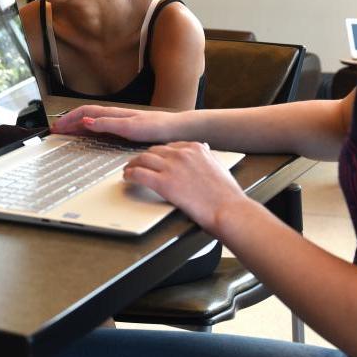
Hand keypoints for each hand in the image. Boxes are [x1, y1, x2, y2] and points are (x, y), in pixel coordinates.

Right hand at [52, 104, 182, 143]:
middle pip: (85, 115)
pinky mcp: (124, 128)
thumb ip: (107, 124)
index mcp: (113, 113)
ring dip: (77, 125)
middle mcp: (114, 115)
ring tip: (66, 131)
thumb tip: (86, 121)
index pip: (84, 112)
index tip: (56, 127)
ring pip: (92, 120)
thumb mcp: (129, 127)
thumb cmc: (156, 127)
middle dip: (69, 121)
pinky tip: (89, 134)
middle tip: (55, 130)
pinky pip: (100, 127)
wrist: (175, 129)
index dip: (69, 119)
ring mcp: (119, 121)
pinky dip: (89, 129)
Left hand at [123, 141, 245, 233]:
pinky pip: (139, 174)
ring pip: (143, 159)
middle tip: (138, 164)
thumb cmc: (226, 194)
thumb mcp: (219, 166)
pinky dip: (130, 174)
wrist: (228, 209)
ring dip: (133, 164)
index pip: (169, 146)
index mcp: (195, 148)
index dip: (158, 153)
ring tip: (128, 170)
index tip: (154, 158)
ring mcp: (172, 167)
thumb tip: (205, 149)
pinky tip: (128, 178)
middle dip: (144, 158)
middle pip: (154, 151)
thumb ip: (208, 156)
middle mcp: (182, 153)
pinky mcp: (164, 183)